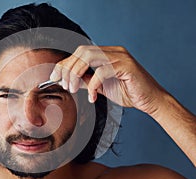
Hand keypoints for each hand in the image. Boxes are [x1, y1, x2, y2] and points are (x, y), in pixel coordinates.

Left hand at [50, 45, 166, 114]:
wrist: (150, 101)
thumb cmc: (127, 93)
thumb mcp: (99, 87)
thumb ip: (85, 80)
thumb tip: (67, 79)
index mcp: (105, 54)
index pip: (79, 53)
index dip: (64, 64)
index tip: (53, 77)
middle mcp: (112, 51)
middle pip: (81, 51)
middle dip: (68, 68)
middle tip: (64, 85)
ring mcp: (120, 56)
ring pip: (89, 56)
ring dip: (76, 73)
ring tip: (72, 89)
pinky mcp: (127, 66)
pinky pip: (102, 71)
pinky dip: (92, 85)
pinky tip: (92, 98)